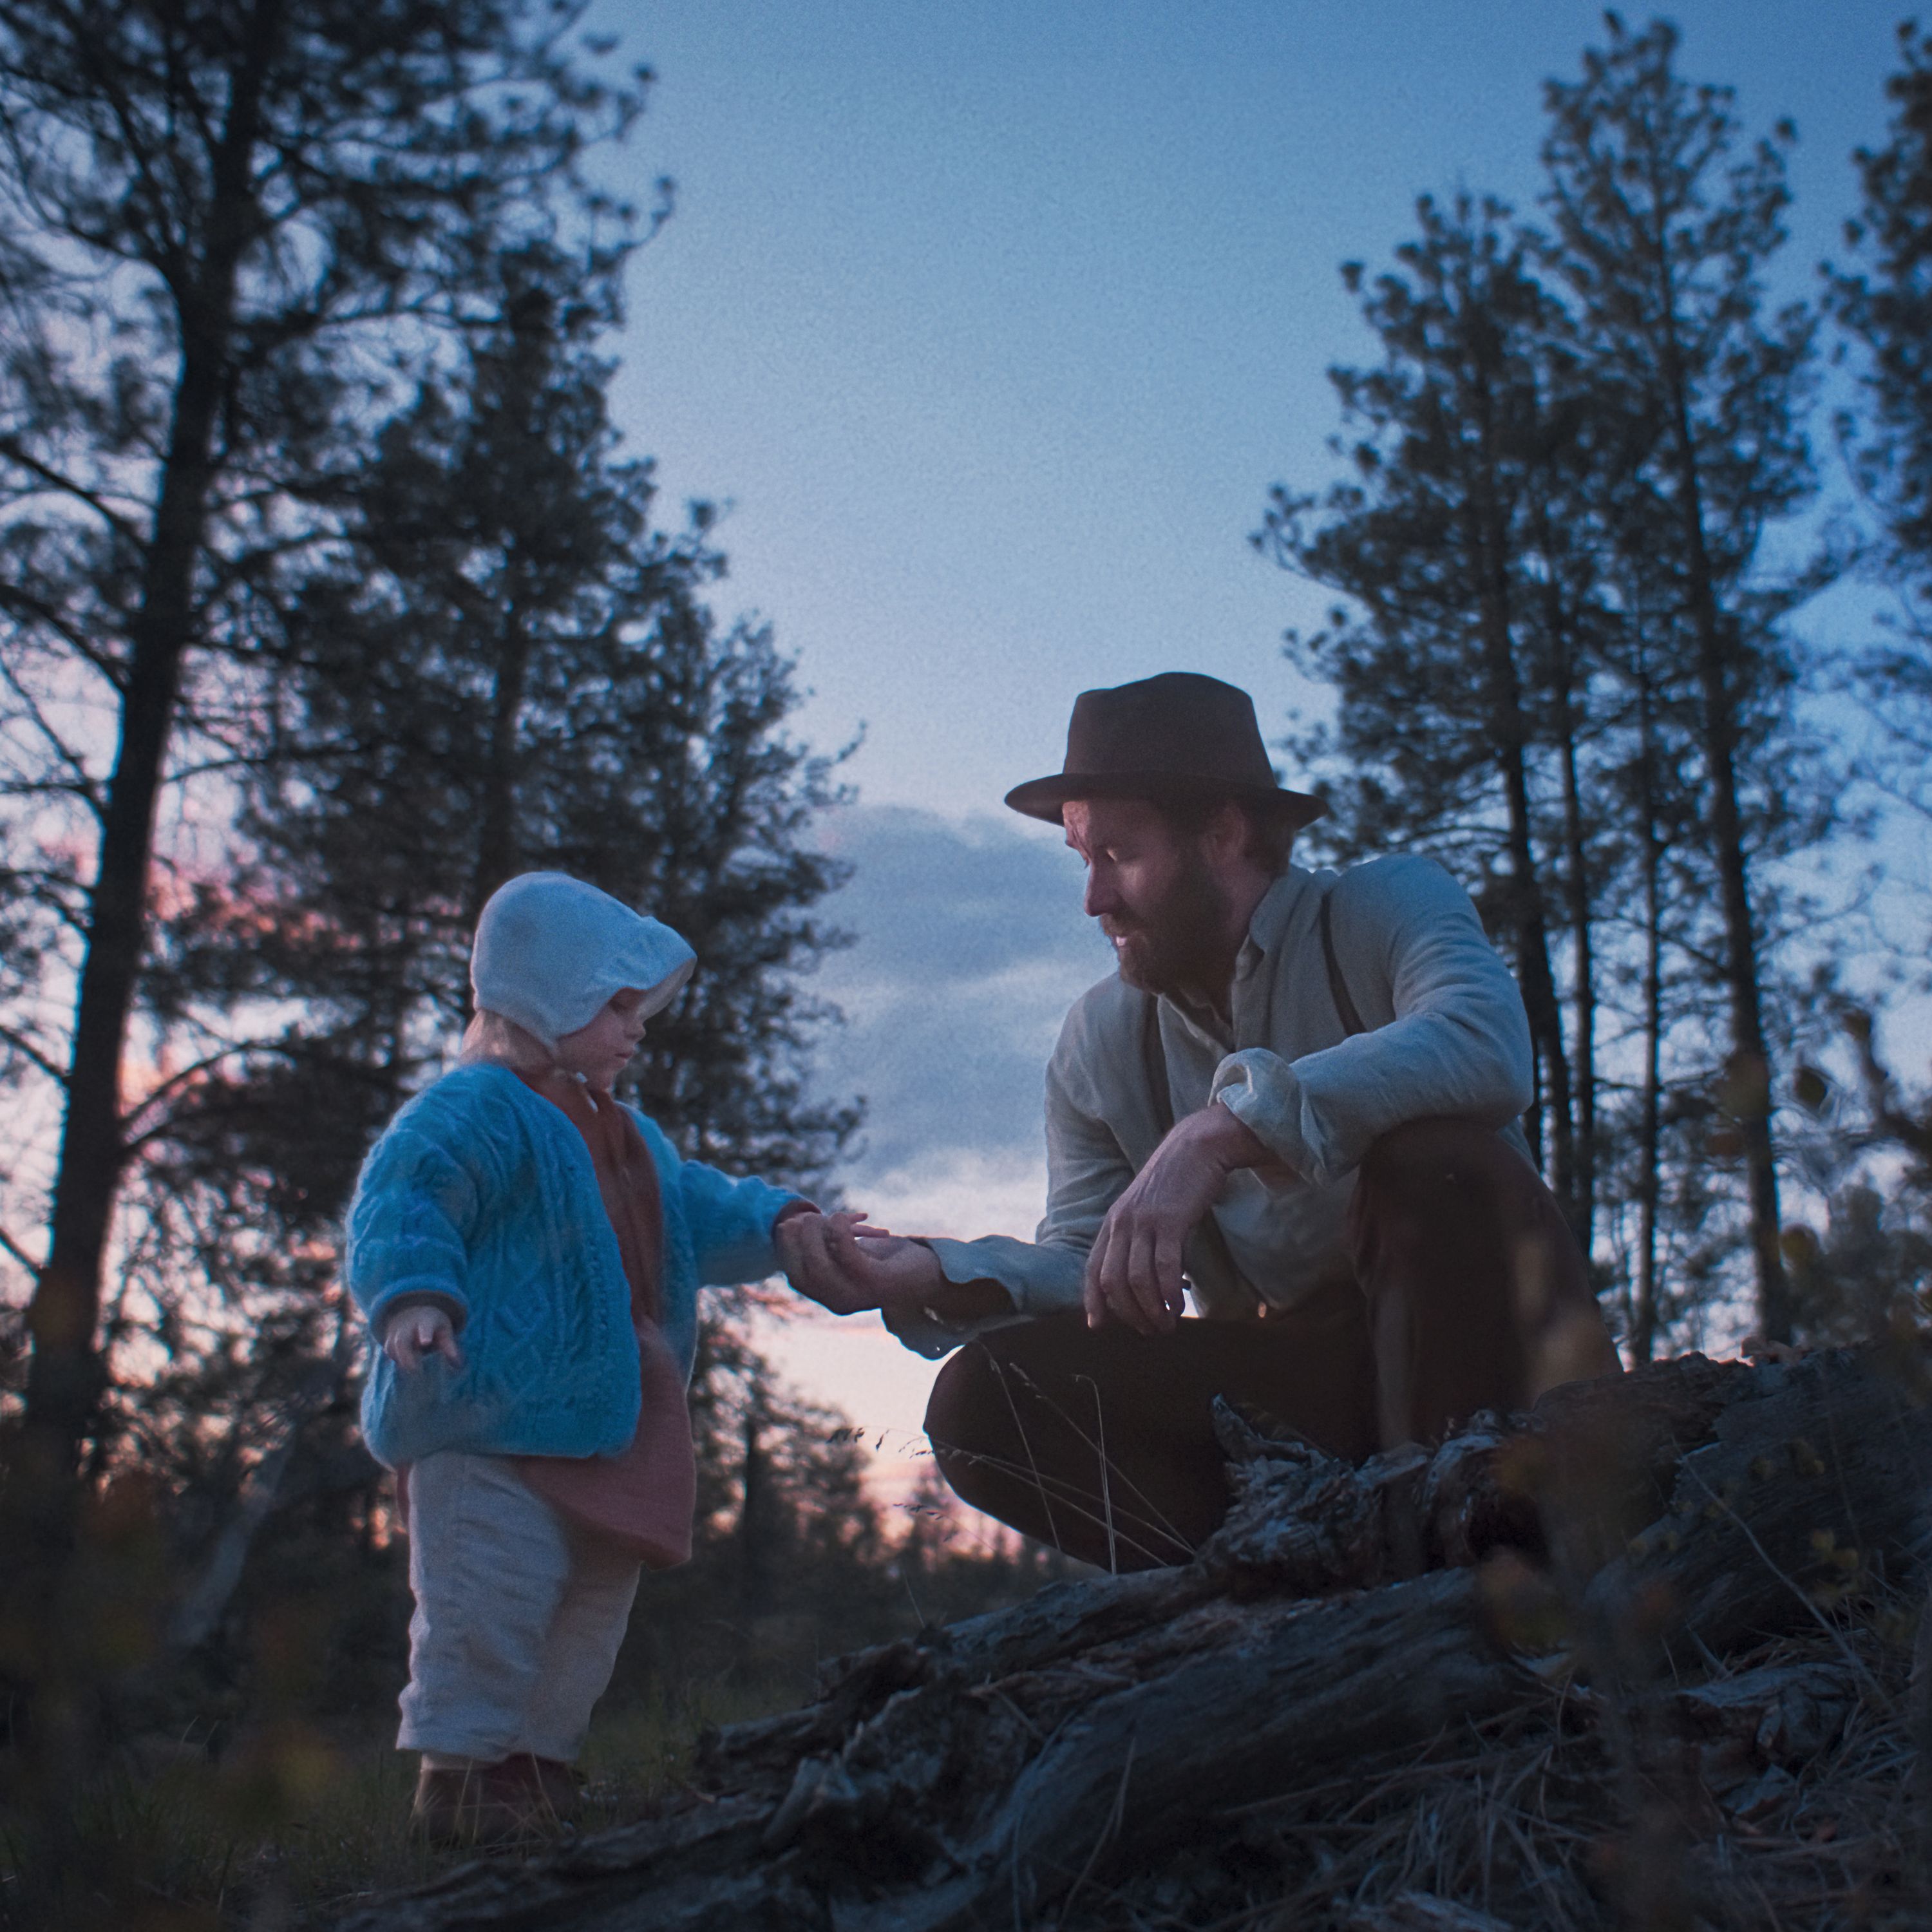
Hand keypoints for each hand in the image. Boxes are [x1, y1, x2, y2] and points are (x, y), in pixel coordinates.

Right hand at [383, 1303, 463, 1372]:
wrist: (414, 1312)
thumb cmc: (433, 1325)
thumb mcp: (444, 1331)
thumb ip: (449, 1347)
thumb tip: (457, 1365)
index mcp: (426, 1321)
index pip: (425, 1326)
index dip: (425, 1334)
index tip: (425, 1342)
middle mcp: (408, 1326)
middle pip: (402, 1340)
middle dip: (406, 1357)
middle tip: (415, 1371)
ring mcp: (396, 1332)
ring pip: (391, 1347)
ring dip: (400, 1360)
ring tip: (412, 1370)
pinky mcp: (390, 1340)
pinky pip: (388, 1350)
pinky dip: (395, 1360)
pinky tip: (403, 1367)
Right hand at [776, 1209, 941, 1314]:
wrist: (934, 1272)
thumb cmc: (890, 1259)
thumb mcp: (853, 1251)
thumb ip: (828, 1246)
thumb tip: (795, 1225)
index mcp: (833, 1297)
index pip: (797, 1278)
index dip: (787, 1250)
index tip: (787, 1224)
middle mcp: (842, 1302)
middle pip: (802, 1274)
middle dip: (797, 1241)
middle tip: (807, 1217)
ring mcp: (859, 1295)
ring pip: (819, 1268)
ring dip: (814, 1235)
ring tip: (825, 1215)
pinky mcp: (877, 1282)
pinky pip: (848, 1256)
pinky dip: (839, 1232)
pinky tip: (841, 1217)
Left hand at [1085, 1103, 1273, 1333]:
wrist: (1197, 1147)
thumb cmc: (1176, 1183)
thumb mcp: (1145, 1208)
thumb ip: (1137, 1237)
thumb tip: (1139, 1278)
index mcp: (1112, 1222)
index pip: (1092, 1269)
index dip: (1093, 1300)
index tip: (1098, 1326)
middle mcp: (1121, 1223)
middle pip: (1112, 1281)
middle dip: (1128, 1314)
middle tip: (1148, 1331)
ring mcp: (1144, 1221)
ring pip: (1137, 1280)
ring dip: (1150, 1311)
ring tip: (1166, 1326)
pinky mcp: (1170, 1221)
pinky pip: (1164, 1267)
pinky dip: (1169, 1293)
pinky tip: (1178, 1306)